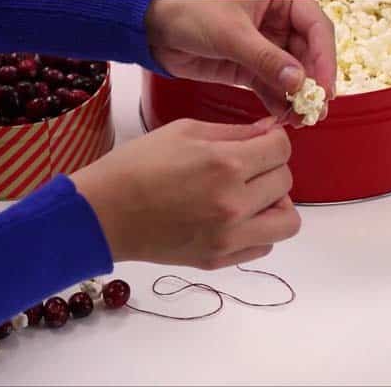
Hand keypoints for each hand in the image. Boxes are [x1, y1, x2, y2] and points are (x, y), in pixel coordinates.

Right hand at [70, 118, 300, 269]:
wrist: (102, 213)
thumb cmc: (136, 165)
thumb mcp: (184, 132)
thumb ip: (234, 131)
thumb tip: (270, 130)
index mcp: (225, 165)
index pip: (281, 149)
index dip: (275, 139)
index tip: (261, 140)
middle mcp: (234, 204)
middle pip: (286, 181)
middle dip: (271, 167)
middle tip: (248, 165)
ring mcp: (229, 238)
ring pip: (288, 222)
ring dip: (276, 204)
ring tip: (252, 196)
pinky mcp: (219, 260)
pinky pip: (264, 246)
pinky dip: (259, 230)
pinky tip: (237, 218)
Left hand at [145, 0, 335, 122]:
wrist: (153, 29)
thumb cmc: (187, 10)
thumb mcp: (231, 32)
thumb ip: (266, 58)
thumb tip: (298, 82)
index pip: (315, 27)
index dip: (324, 58)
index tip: (324, 87)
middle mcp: (277, 20)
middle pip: (307, 54)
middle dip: (313, 83)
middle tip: (316, 110)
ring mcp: (263, 46)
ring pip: (290, 74)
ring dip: (297, 97)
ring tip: (303, 120)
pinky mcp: (247, 67)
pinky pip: (270, 86)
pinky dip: (277, 101)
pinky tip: (284, 117)